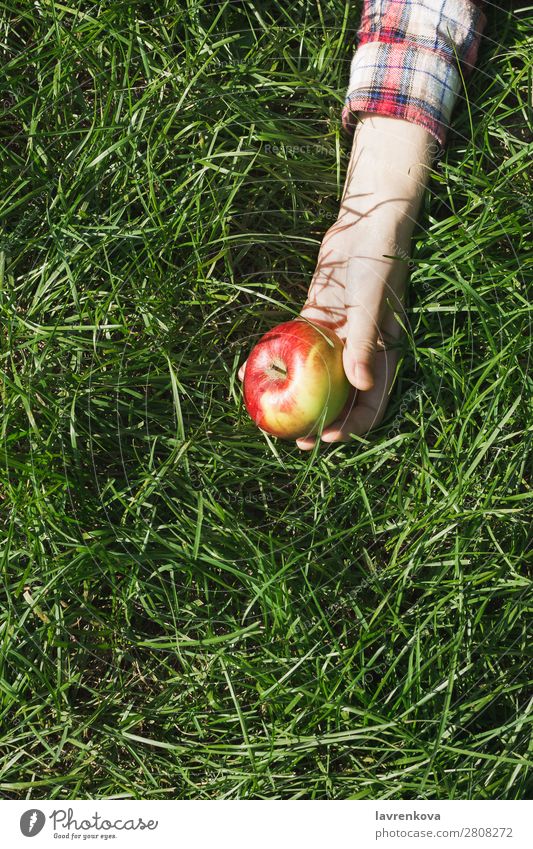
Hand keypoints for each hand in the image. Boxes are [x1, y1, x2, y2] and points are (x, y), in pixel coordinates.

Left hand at [239, 113, 434, 447]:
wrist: (365, 224)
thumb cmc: (377, 263)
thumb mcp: (372, 302)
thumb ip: (366, 342)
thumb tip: (361, 386)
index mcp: (382, 356)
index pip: (370, 404)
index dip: (350, 427)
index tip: (325, 437)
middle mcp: (360, 353)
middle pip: (340, 399)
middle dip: (321, 422)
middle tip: (296, 440)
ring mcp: (337, 338)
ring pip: (317, 378)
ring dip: (299, 398)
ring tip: (273, 414)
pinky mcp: (318, 320)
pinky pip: (297, 349)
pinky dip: (281, 362)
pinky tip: (257, 373)